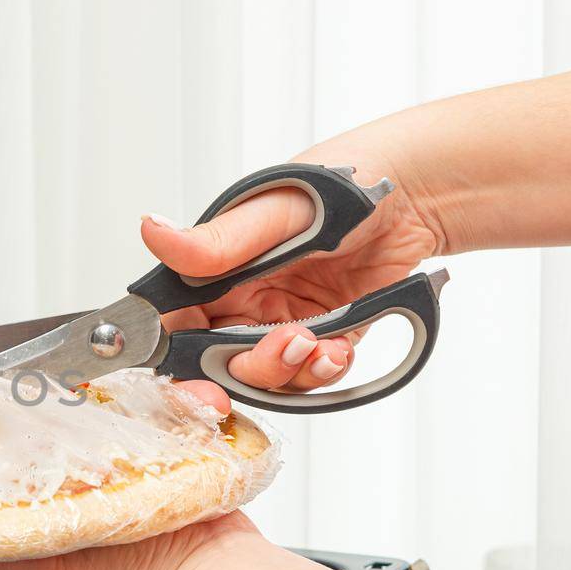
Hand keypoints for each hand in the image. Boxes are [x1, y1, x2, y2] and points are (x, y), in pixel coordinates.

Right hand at [142, 155, 445, 395]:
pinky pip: (309, 373)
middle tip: (285, 351)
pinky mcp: (323, 336)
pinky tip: (340, 348)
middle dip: (250, 369)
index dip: (174, 360)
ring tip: (321, 345)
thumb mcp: (275, 213)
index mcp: (215, 270)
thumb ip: (215, 240)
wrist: (419, 193)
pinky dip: (323, 370)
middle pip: (218, 360)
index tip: (197, 385)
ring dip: (290, 371)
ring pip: (264, 374)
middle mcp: (242, 298)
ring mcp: (281, 320)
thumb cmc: (344, 184)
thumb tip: (151, 230)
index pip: (174, 324)